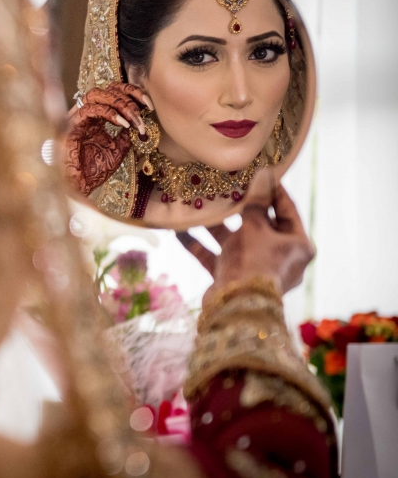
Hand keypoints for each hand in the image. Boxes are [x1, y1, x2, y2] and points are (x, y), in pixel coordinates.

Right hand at [64, 83, 150, 196]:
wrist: (79, 186)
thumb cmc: (93, 171)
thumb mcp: (118, 150)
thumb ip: (125, 134)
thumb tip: (138, 122)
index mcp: (97, 117)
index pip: (114, 93)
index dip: (133, 94)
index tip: (149, 105)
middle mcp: (87, 114)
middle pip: (106, 88)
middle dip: (128, 95)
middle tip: (143, 110)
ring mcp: (77, 118)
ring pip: (96, 94)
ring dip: (119, 103)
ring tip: (133, 118)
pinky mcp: (71, 125)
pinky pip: (89, 109)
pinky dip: (108, 112)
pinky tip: (122, 123)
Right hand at [176, 168, 314, 295]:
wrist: (236, 305)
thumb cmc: (256, 261)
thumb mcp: (257, 226)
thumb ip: (257, 201)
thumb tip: (264, 174)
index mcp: (297, 245)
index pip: (286, 210)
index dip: (273, 190)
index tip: (260, 172)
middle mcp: (279, 256)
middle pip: (258, 225)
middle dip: (239, 207)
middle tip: (226, 186)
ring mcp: (254, 268)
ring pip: (234, 240)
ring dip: (214, 225)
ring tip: (198, 204)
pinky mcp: (232, 277)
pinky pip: (215, 256)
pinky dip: (199, 244)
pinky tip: (178, 230)